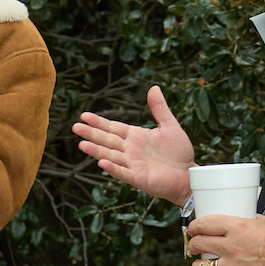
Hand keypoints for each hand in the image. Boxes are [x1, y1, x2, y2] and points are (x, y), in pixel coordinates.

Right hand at [74, 86, 196, 201]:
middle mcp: (130, 150)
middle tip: (75, 127)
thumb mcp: (170, 125)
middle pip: (107, 140)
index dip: (99, 122)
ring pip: (111, 156)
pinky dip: (113, 169)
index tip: (84, 116)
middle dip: (92, 134)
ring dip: (96, 151)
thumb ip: (159, 108)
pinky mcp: (138, 178)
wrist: (189, 174)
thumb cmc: (179, 152)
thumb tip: (154, 87)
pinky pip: (123, 173)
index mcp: (135, 136)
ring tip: (82, 144)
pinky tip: (102, 163)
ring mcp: (133, 164)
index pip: (113, 127)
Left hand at [185, 213, 264, 265]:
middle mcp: (231, 246)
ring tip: (200, 265)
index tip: (193, 229)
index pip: (204, 225)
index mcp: (236, 227)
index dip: (194, 227)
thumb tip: (243, 218)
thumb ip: (250, 220)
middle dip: (193, 245)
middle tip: (195, 246)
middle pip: (198, 244)